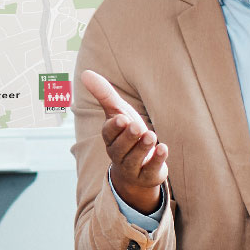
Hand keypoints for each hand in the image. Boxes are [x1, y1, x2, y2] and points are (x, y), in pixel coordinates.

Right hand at [80, 69, 167, 215]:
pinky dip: (157, 160)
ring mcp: (132, 167)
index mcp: (110, 139)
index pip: (108, 133)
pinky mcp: (147, 176)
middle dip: (129, 137)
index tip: (122, 119)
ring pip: (134, 159)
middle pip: (120, 148)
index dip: (114, 127)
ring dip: (142, 148)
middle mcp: (118, 154)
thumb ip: (104, 94)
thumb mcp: (118, 113)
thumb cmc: (126, 135)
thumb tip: (85, 73)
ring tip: (151, 136)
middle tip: (137, 126)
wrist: (138, 169)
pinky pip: (150, 170)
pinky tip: (164, 148)